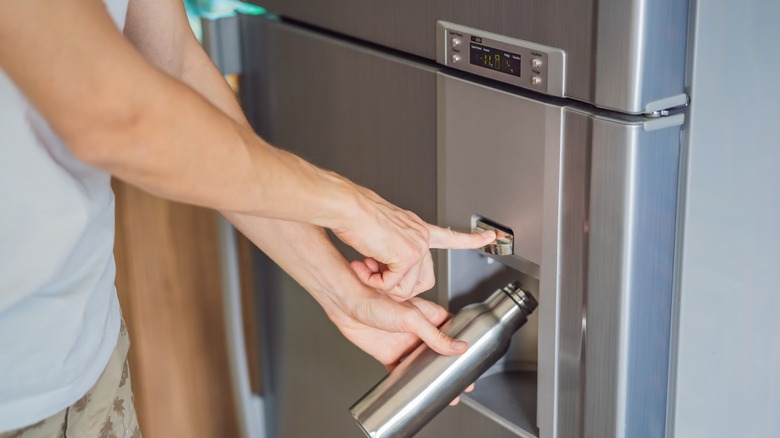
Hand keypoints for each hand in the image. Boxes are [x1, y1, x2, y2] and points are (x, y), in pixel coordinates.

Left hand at [330, 294, 473, 405]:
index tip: (474, 357)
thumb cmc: (376, 299)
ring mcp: (403, 343)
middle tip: (463, 382)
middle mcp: (417, 330)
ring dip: (432, 378)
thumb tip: (458, 347)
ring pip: (422, 364)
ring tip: (444, 393)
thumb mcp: (411, 318)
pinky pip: (400, 372)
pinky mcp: (389, 354)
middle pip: (439, 352)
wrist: (347, 303)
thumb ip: (434, 335)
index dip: (463, 344)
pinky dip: (407, 382)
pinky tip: (414, 392)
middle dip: (450, 367)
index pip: (452, 331)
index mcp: (427, 316)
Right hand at [333, 187, 494, 300]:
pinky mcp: (406, 256)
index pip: (450, 236)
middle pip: (423, 280)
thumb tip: (388, 262)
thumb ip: (392, 244)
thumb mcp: (382, 229)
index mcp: (417, 227)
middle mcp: (421, 235)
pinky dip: (375, 282)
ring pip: (406, 287)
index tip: (490, 237)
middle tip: (376, 274)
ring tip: (366, 268)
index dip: (471, 239)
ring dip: (383, 285)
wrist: (347, 207)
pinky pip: (392, 286)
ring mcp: (417, 246)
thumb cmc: (355, 214)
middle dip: (399, 286)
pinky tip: (365, 268)